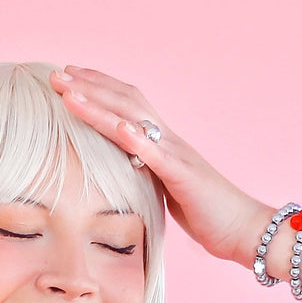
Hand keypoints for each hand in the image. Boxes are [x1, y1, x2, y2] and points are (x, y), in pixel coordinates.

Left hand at [48, 65, 266, 268]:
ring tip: (70, 92)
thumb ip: (147, 174)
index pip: (127, 105)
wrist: (244, 228)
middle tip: (57, 74)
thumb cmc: (207, 213)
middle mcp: (168, 140)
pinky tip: (115, 124)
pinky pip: (157, 153)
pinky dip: (135, 136)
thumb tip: (124, 171)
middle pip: (125, 102)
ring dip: (99, 104)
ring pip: (134, 120)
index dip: (98, 89)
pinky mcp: (183, 176)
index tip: (69, 79)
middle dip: (89, 86)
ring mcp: (176, 154)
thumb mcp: (167, 190)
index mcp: (162, 144)